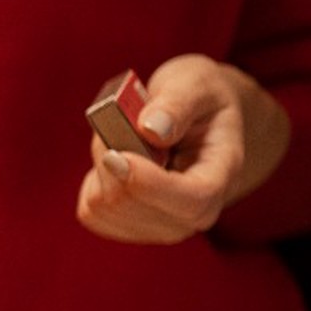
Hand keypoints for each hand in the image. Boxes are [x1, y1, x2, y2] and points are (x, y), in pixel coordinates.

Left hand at [76, 54, 289, 244]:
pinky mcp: (127, 227)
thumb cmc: (197, 98)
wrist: (195, 121)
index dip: (149, 185)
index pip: (191, 202)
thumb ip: (177, 103)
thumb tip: (151, 130)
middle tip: (122, 121)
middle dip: (113, 158)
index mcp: (220, 176)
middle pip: (136, 207)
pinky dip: (92, 181)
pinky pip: (90, 212)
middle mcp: (194, 214)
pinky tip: (116, 161)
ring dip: (101, 165)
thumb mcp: (195, 83)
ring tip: (123, 138)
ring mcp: (161, 227)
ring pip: (105, 210)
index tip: (117, 155)